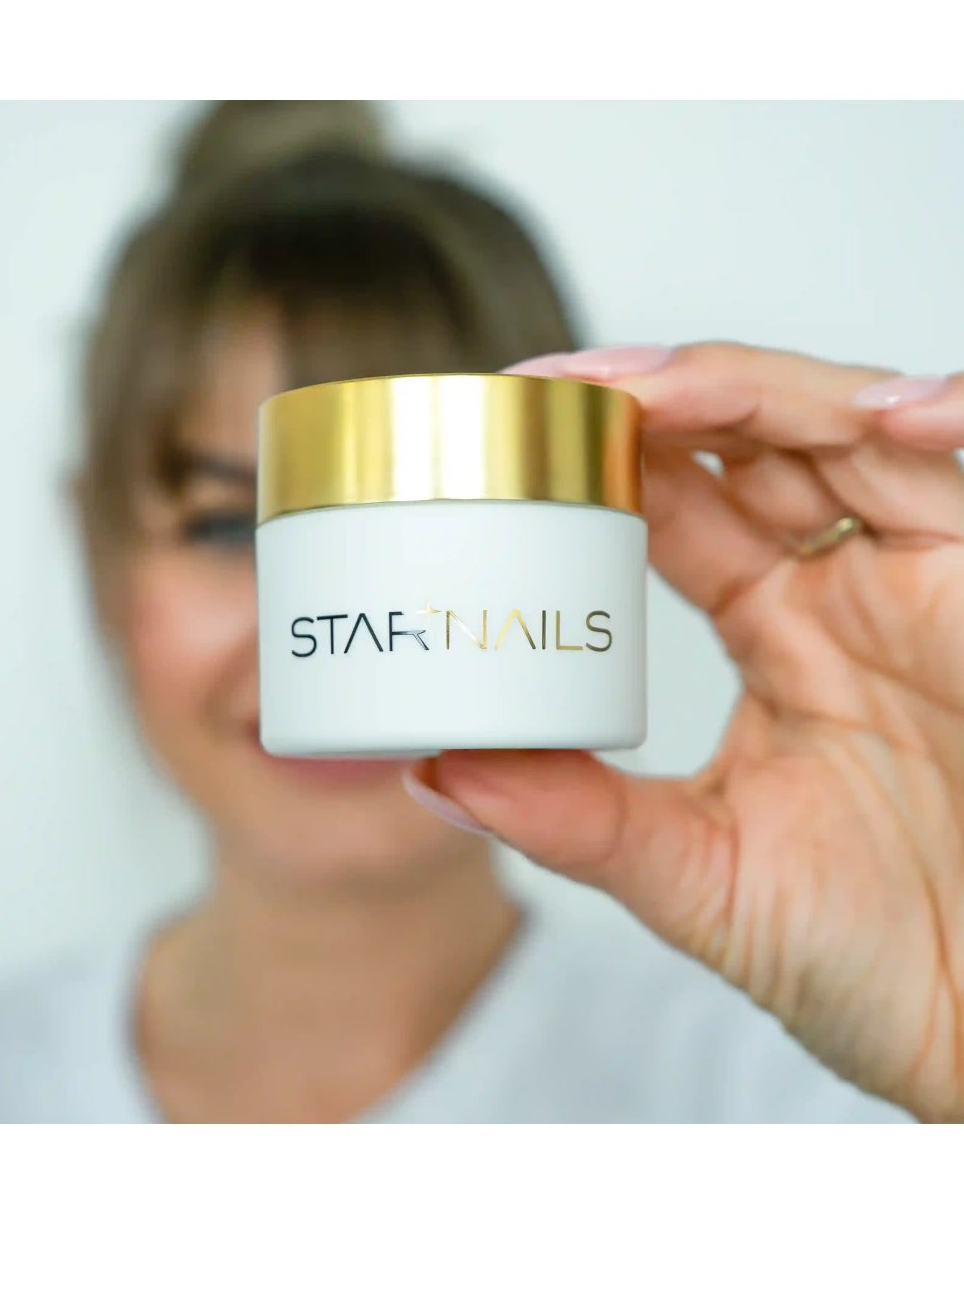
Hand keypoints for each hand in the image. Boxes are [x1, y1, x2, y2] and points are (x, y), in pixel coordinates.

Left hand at [406, 343, 963, 1120]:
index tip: (503, 434)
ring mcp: (929, 580)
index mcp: (783, 634)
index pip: (684, 506)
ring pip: (848, 431)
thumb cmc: (882, 962)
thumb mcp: (703, 878)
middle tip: (551, 388)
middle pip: (755, 442)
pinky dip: (946, 425)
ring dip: (753, 393)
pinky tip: (882, 415)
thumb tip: (437, 771)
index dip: (606, 457)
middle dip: (658, 399)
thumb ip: (580, 821)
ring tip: (647, 388)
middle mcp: (853, 589)